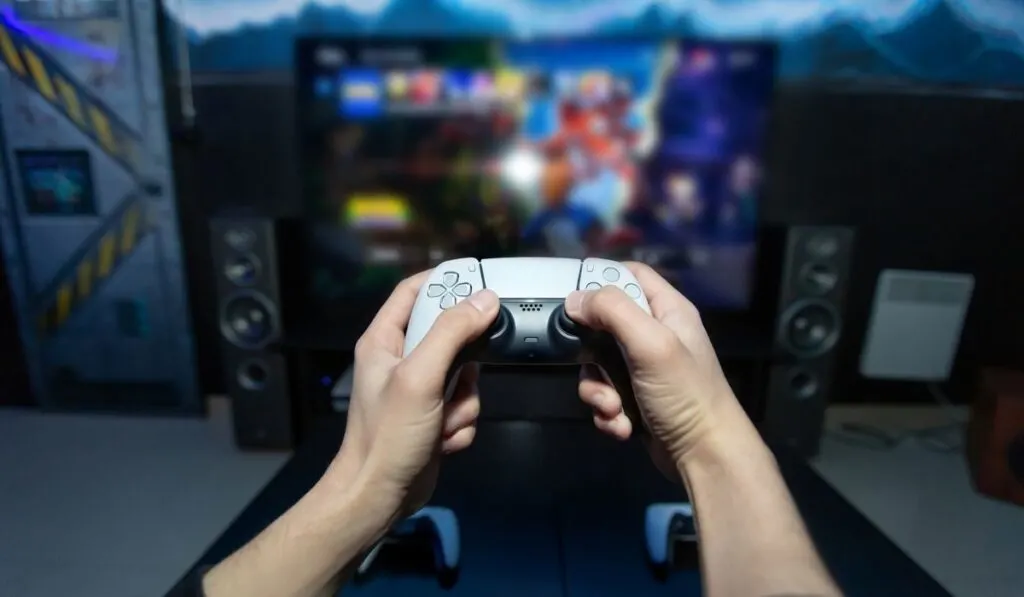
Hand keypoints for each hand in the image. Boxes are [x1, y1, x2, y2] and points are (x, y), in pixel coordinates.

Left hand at [326, 272, 499, 518]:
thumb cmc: (388, 434)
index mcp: (384, 341)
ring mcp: (419, 391)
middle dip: (465, 362)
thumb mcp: (421, 376)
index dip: (445, 281)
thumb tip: (485, 300)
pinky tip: (442, 441)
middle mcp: (401, 361)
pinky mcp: (433, 417)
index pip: (414, 292)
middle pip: (450, 336)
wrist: (379, 496)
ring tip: (442, 421)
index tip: (480, 281)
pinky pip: (464, 407)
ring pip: (465, 376)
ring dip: (463, 402)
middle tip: (464, 374)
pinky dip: (460, 424)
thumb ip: (451, 334)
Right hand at [565, 262, 744, 474]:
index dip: (600, 279)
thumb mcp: (651, 343)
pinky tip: (622, 425)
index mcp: (668, 311)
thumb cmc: (685, 393)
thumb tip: (575, 300)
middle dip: (591, 351)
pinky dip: (607, 412)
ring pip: (598, 366)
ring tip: (613, 407)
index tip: (573, 297)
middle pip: (604, 323)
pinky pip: (605, 395)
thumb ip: (613, 312)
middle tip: (591, 363)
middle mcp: (656, 336)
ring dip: (597, 389)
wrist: (705, 457)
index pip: (630, 275)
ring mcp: (644, 370)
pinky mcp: (635, 400)